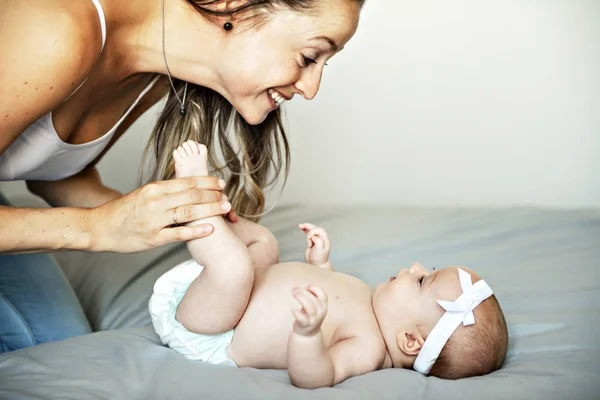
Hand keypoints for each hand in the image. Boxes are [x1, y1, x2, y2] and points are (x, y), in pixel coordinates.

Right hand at [89, 176, 228, 251]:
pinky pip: (178, 234)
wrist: (99, 228)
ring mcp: (154, 221)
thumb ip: (165, 191)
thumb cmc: (123, 211)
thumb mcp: (144, 194)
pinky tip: (210, 229)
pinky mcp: (153, 239)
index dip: (207, 181)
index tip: (220, 182)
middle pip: (191, 195)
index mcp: (154, 189)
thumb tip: (189, 185)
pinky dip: (196, 231)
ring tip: (225, 208)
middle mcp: (155, 202)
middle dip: (213, 194)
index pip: (187, 182)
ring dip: (210, 210)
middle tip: (227, 195)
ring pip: (188, 212)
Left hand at [291, 286, 327, 336]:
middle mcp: (321, 312)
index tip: (306, 288)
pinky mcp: (306, 325)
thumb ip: (308, 296)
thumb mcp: (312, 305)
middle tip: (294, 290)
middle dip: (304, 292)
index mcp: (323, 305)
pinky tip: (292, 308)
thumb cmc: (309, 315)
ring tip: (294, 294)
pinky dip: (297, 313)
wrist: (308, 334)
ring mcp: (314, 319)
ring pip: (310, 308)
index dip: (315, 288)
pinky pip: (302, 319)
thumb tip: (296, 288)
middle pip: (314, 300)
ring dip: (301, 299)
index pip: (323, 294)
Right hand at [299, 223, 329, 266]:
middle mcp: (321, 238)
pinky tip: (301, 228)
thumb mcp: (320, 250)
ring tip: (300, 226)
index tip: (309, 239)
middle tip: (302, 227)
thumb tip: (313, 236)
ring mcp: (316, 240)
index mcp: (324, 239)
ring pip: (311, 230)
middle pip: (315, 228)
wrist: (316, 265)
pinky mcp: (312, 242)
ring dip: (306, 227)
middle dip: (308, 226)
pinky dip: (305, 230)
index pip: (319, 230)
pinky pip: (308, 234)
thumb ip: (318, 241)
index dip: (312, 232)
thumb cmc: (319, 258)